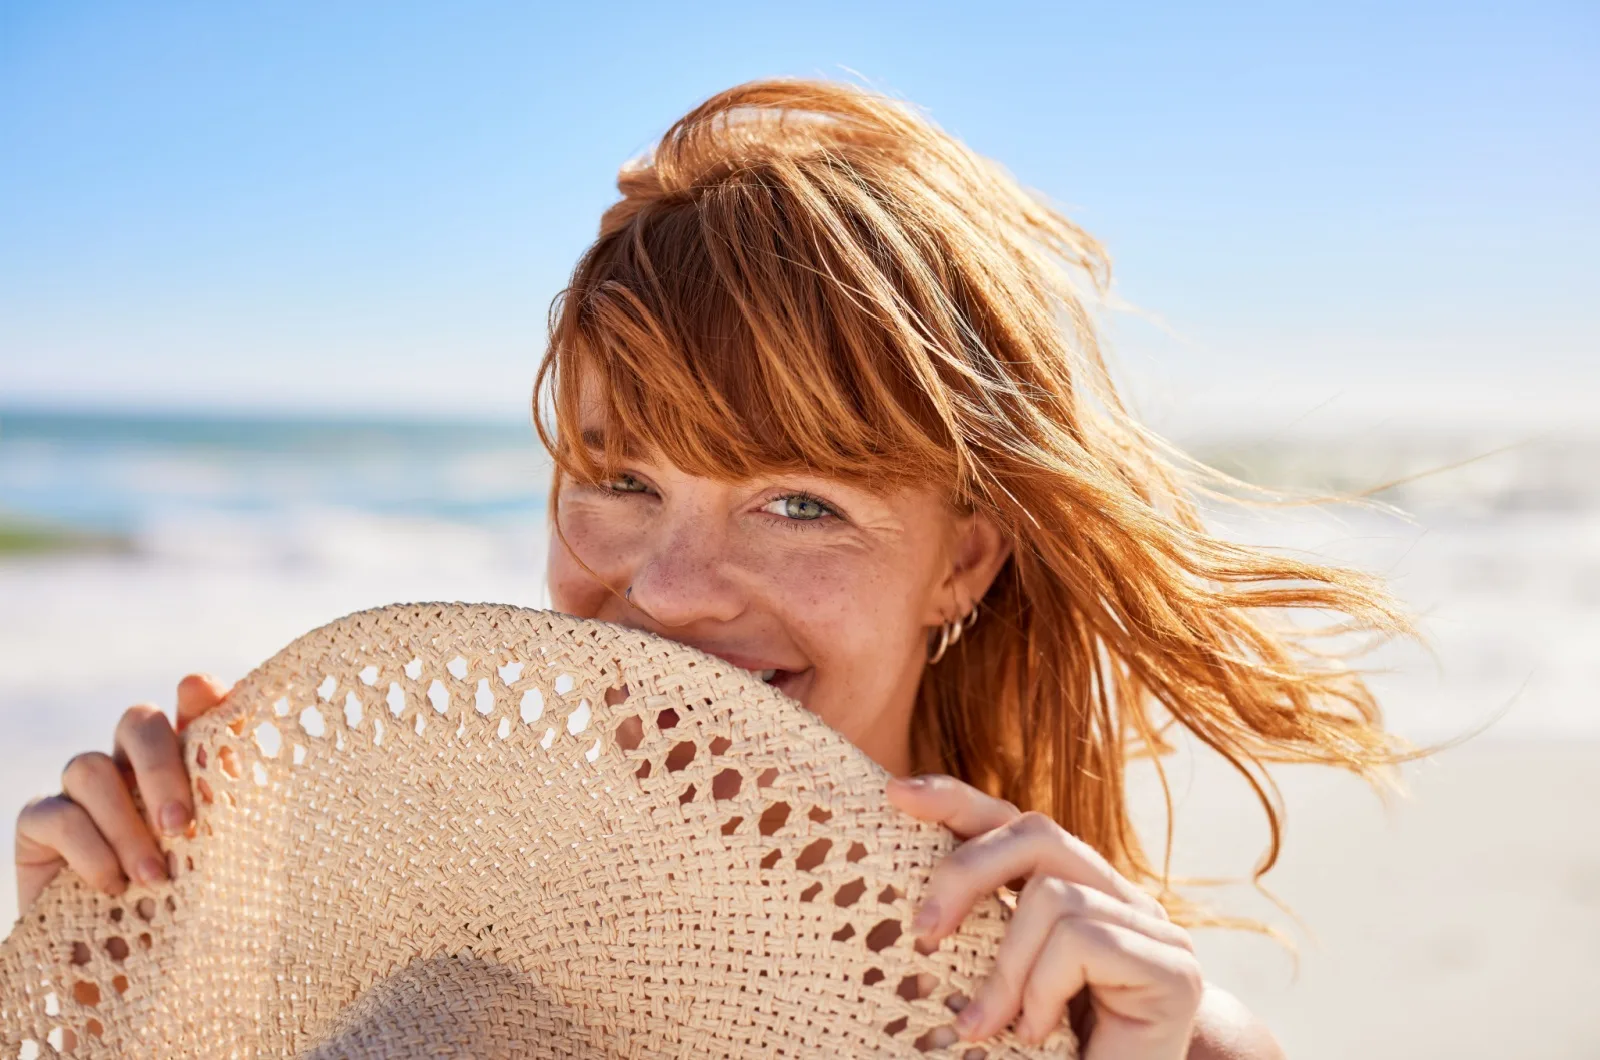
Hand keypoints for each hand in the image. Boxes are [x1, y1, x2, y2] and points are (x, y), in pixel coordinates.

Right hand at [14, 674, 229, 911]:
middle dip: (160, 766)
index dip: (197, 696)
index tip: (202, 694)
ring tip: (153, 878)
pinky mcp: (40, 826)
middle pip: (137, 723)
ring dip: (125, 825)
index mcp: (188, 766)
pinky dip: (89, 850)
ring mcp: (84, 794)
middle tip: (180, 825)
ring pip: (89, 767)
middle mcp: (133, 769)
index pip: (192, 709)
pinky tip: (112, 886)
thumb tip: (242, 750)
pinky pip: (56, 815)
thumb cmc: (199, 911)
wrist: (141, 972)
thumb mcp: (229, 859)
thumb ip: (236, 803)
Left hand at [886, 773, 1202, 1057]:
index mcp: (1075, 892)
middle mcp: (1119, 899)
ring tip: (986, 1027)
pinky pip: (1083, 939)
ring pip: (1054, 895)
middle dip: (966, 874)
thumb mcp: (993, 983)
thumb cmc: (1044, 1056)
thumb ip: (974, 931)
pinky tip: (1037, 1035)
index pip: (1016, 822)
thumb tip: (911, 887)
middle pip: (1036, 833)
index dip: (957, 800)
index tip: (896, 793)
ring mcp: (1154, 931)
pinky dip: (1043, 991)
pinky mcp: (1173, 969)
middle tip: (922, 934)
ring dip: (1006, 969)